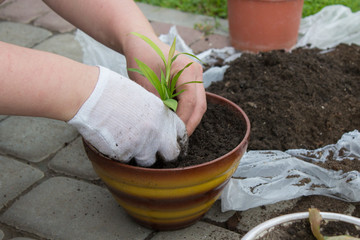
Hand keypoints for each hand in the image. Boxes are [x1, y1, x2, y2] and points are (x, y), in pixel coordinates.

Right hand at [68, 66, 186, 166]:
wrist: (91, 96)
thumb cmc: (113, 91)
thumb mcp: (143, 98)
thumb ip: (156, 114)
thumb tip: (161, 127)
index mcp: (163, 115)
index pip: (181, 134)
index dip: (176, 139)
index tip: (172, 142)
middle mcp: (156, 132)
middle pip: (172, 154)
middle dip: (164, 154)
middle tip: (156, 152)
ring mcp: (141, 145)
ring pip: (148, 161)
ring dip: (141, 155)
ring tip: (128, 142)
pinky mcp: (124, 154)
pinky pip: (128, 160)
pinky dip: (123, 154)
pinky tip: (114, 141)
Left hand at [124, 35, 206, 135]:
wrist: (141, 43)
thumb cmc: (141, 58)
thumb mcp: (146, 82)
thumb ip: (158, 103)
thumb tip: (164, 126)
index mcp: (186, 68)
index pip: (190, 101)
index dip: (183, 120)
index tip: (173, 134)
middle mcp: (196, 70)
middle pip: (200, 104)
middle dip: (190, 123)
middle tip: (179, 139)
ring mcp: (196, 75)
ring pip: (198, 103)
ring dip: (189, 118)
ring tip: (177, 133)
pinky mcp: (191, 79)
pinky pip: (193, 99)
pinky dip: (186, 111)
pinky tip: (176, 121)